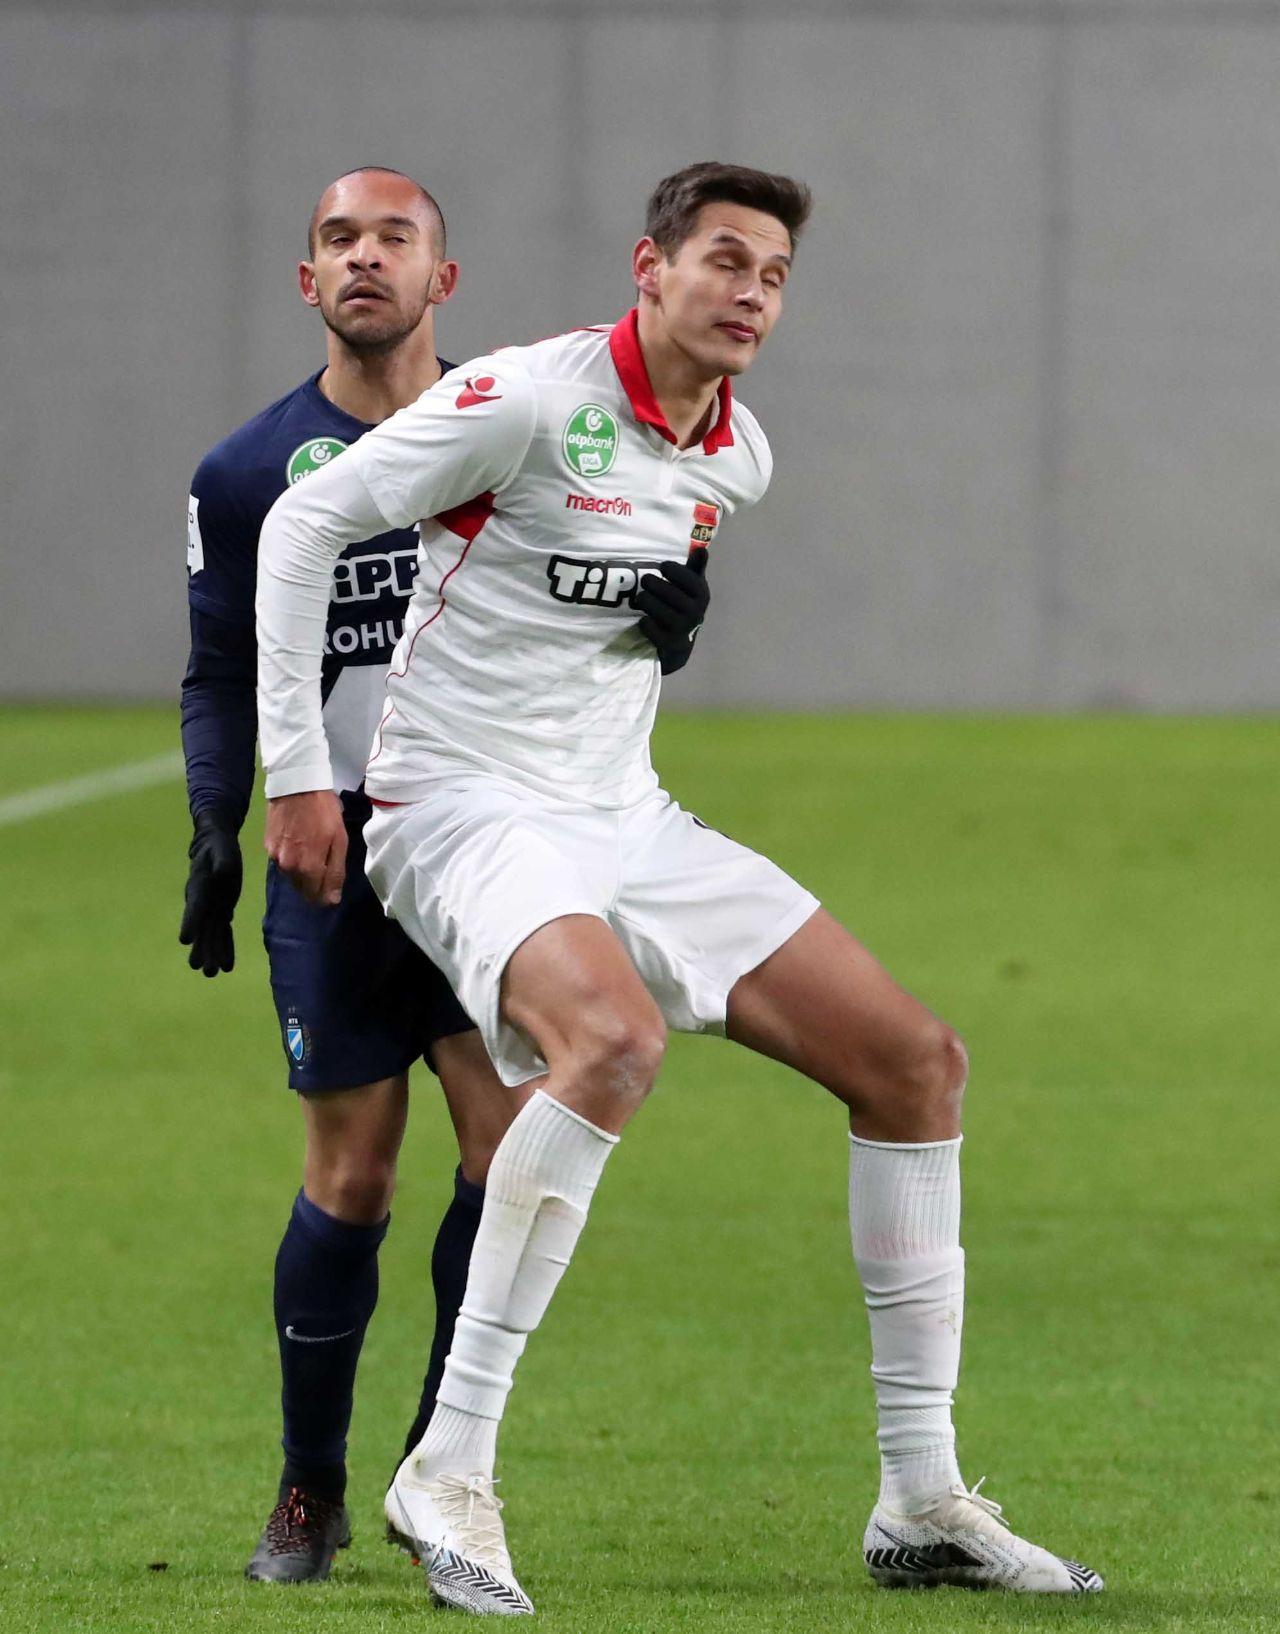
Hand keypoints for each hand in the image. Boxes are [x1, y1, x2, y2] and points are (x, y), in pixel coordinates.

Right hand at [179, 810, 242, 976]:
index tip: (185, 939)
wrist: (215, 848)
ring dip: (212, 953)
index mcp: (199, 887)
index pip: (195, 907)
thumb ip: (222, 861)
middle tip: (200, 968)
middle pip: (201, 928)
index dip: (190, 922)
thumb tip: (223, 870)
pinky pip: (222, 932)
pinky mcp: (221, 911)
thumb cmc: (218, 847)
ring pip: (211, 935)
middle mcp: (202, 902)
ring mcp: (211, 909)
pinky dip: (224, 948)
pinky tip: (226, 966)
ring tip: (212, 974)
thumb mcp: (222, 851)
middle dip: (202, 948)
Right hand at [265, 789, 346, 905]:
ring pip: (292, 876)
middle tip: (325, 862)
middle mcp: (288, 868)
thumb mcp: (339, 840)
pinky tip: (299, 843)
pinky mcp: (267, 846)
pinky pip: (282, 862)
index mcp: (307, 868)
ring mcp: (274, 857)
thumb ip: (335, 873)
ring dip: (303, 871)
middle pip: (303, 889)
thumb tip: (331, 900)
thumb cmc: (324, 811)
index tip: (333, 884)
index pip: (317, 897)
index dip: (327, 894)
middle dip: (315, 883)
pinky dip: (292, 858)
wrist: (296, 784)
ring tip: (312, 850)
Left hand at [635, 546, 708, 675]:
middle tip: (645, 580)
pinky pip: (650, 629)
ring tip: (641, 598)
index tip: (663, 566)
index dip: (675, 571)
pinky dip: (645, 623)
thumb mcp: (692, 586)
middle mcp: (696, 612)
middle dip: (653, 584)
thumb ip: (696, 567)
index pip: (690, 580)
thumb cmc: (684, 604)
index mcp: (702, 595)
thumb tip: (702, 549)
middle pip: (670, 594)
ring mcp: (683, 629)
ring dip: (645, 601)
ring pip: (657, 609)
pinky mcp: (669, 644)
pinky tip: (644, 619)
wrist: (681, 641)